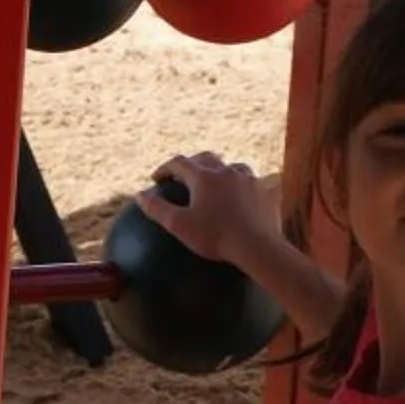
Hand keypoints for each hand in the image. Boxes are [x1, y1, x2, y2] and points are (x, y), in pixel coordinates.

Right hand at [139, 152, 277, 274]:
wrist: (257, 246)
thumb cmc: (215, 237)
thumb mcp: (179, 226)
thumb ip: (157, 209)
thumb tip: (139, 195)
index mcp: (203, 176)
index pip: (178, 163)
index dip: (165, 168)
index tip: (157, 179)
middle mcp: (226, 171)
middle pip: (205, 158)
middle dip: (191, 163)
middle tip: (183, 174)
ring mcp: (249, 180)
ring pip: (232, 167)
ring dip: (220, 171)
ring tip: (216, 182)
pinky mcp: (265, 192)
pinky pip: (253, 183)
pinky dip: (243, 186)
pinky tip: (244, 196)